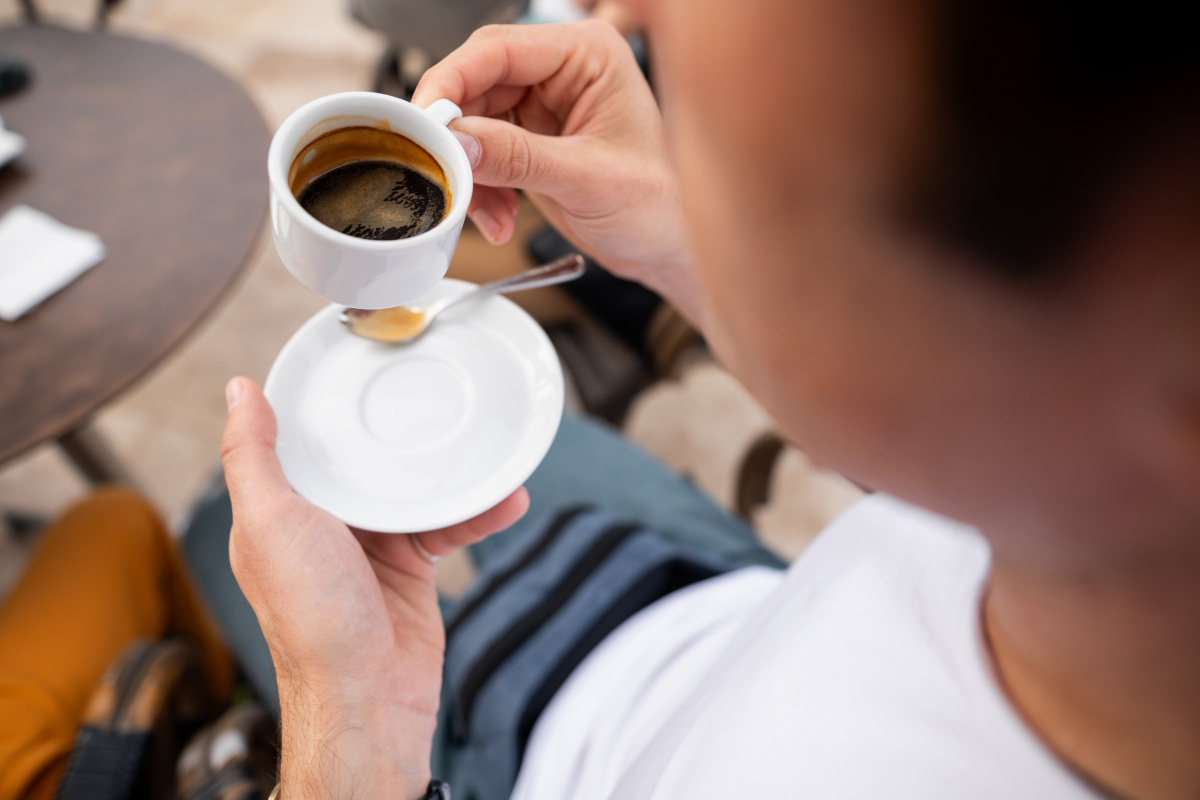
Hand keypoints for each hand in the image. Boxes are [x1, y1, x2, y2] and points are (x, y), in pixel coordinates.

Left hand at [220, 377, 528, 798]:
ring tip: (487, 452)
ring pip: (415, 491)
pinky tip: (504, 500)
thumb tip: (237, 391)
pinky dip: (477, 513)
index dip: (327, 405)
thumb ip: (253, 457)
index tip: (356, 363)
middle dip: (403, 435)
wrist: (369, 699)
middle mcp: (323, 526)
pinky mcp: (410, 570)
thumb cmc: (315, 622)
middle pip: (367, 461)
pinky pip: (447, 527)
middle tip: (436, 397)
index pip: (303, 442)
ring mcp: (369, 548)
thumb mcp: (272, 525)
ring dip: (453, 475)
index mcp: (282, 511)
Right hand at [412, 21, 701, 322]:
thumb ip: (519, 158)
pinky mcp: (531, 140)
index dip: (451, 82)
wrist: (669, 247)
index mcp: (588, 54)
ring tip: (487, 212)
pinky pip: (482, 152)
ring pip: (472, 122)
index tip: (424, 122)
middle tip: (445, 173)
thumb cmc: (661, 205)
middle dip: (458, 137)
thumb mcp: (588, 180)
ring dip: (470, 172)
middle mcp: (562, 70)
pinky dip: (481, 187)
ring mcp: (544, 105)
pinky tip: (498, 216)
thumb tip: (459, 142)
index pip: (498, 49)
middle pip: (475, 84)